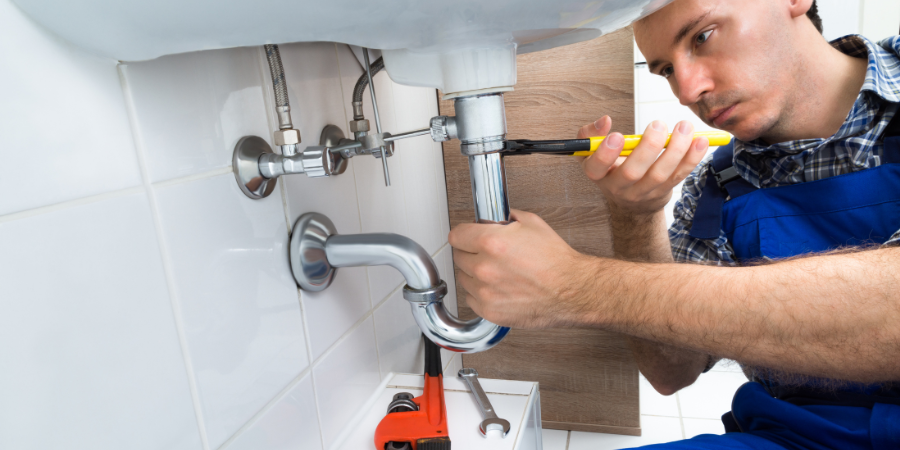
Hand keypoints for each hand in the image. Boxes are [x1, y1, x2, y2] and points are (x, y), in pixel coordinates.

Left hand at [449, 209, 596, 328]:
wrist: (571, 291)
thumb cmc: (555, 261)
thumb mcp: (531, 223)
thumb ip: (505, 217)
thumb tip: (492, 218)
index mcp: (490, 242)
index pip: (456, 235)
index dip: (464, 234)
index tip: (467, 237)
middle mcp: (484, 267)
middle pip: (458, 257)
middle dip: (471, 253)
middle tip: (488, 254)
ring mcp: (485, 292)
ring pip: (464, 279)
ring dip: (475, 274)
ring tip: (498, 272)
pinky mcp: (489, 311)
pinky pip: (471, 299)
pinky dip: (481, 294)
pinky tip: (498, 287)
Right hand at [578, 116, 708, 215]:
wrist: (631, 202)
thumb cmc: (612, 169)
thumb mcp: (593, 154)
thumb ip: (592, 134)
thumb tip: (605, 121)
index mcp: (598, 174)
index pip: (596, 168)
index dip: (606, 154)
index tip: (617, 136)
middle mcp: (619, 187)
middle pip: (632, 172)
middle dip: (648, 147)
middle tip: (658, 125)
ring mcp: (643, 192)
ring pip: (660, 174)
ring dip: (676, 150)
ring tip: (685, 127)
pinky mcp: (664, 191)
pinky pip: (680, 175)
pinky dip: (692, 158)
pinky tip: (700, 142)